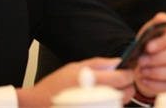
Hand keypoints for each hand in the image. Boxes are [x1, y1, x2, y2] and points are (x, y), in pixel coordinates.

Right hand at [16, 58, 133, 106]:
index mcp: (92, 81)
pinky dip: (110, 106)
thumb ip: (98, 63)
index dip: (129, 73)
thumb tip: (117, 62)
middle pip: (127, 93)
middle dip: (127, 86)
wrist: (36, 105)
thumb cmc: (53, 86)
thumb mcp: (74, 67)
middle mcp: (96, 98)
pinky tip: (102, 101)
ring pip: (120, 104)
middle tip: (120, 82)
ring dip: (120, 96)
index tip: (126, 72)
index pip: (123, 78)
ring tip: (109, 91)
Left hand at [133, 12, 165, 97]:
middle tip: (141, 61)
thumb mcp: (148, 32)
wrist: (144, 65)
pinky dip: (158, 84)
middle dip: (159, 58)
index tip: (148, 47)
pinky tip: (145, 80)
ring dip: (158, 72)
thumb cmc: (148, 47)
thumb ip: (157, 22)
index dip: (163, 42)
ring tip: (142, 71)